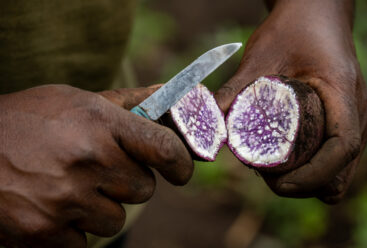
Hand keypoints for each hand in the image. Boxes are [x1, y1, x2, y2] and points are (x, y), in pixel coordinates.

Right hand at [0, 85, 192, 246]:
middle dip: (128, 183)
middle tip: (99, 170)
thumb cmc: (31, 119)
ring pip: (115, 220)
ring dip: (100, 208)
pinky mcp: (45, 232)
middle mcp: (88, 160)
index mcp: (100, 123)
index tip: (180, 171)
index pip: (165, 149)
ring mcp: (66, 199)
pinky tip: (52, 204)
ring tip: (70, 186)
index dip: (181, 163)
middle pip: (143, 190)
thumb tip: (168, 96)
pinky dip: (74, 228)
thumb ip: (129, 103)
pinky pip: (86, 242)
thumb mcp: (79, 100)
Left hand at [215, 0, 366, 202]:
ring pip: (340, 170)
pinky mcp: (345, 121)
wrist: (315, 14)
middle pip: (341, 170)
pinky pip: (336, 159)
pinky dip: (315, 170)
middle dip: (305, 185)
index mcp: (342, 93)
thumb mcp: (259, 58)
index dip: (313, 175)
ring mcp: (355, 118)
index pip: (341, 147)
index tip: (279, 184)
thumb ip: (233, 91)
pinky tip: (288, 161)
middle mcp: (357, 111)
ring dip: (310, 180)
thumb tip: (208, 127)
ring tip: (275, 170)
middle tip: (267, 177)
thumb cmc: (291, 31)